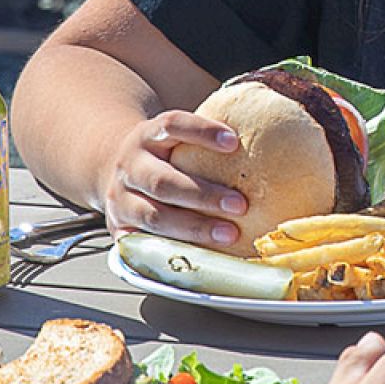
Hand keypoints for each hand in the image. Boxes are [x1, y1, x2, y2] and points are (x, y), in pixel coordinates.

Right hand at [101, 108, 246, 247]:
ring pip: (154, 216)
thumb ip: (207, 139)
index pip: (171, 125)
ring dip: (194, 228)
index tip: (233, 142)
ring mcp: (120, 199)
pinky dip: (171, 251)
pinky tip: (200, 257)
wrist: (112, 167)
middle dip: (203, 195)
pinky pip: (143, 245)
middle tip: (240, 205)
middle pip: (163, 181)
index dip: (201, 132)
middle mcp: (130, 166)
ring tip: (229, 234)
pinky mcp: (119, 228)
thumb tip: (272, 136)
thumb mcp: (174, 136)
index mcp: (147, 136)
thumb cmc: (163, 154)